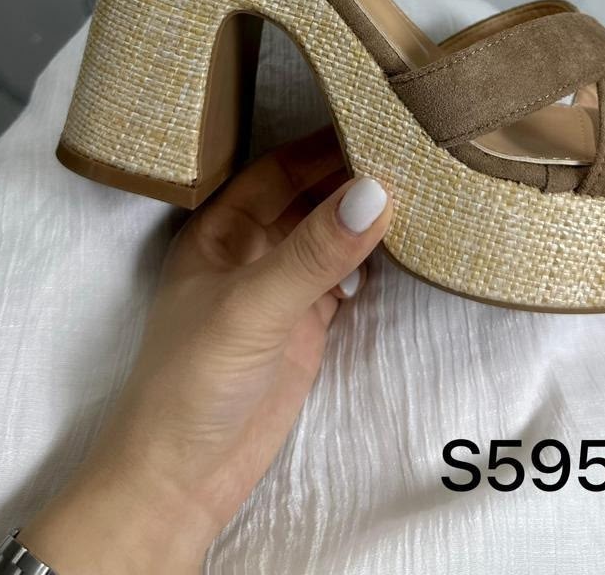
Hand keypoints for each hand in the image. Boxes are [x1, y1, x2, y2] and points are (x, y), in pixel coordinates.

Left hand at [18, 128, 391, 573]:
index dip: (323, 145)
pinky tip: (407, 242)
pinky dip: (374, 259)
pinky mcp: (305, 324)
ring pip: (329, 235)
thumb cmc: (191, 383)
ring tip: (423, 186)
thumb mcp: (252, 308)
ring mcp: (279, 287)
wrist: (182, 481)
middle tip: (413, 150)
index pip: (278, 169)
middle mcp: (248, 248)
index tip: (378, 122)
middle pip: (308, 197)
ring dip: (366, 216)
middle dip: (352, 176)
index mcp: (217, 229)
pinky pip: (345, 275)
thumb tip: (376, 191)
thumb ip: (313, 252)